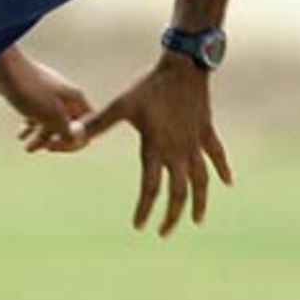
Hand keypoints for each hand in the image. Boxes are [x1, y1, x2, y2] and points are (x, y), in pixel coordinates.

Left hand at [0, 47, 92, 152]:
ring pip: (49, 120)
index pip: (87, 125)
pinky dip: (31, 125)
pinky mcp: (31, 93)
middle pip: (67, 124)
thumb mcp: (51, 116)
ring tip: (27, 147)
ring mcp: (47, 93)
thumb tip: (78, 142)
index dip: (74, 140)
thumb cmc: (29, 90)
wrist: (2, 67)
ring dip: (40, 136)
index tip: (55, 145)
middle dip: (55, 140)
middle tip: (42, 148)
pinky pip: (36, 113)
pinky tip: (21, 134)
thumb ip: (67, 131)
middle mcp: (64, 95)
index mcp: (74, 98)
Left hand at [83, 52, 232, 235]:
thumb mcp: (120, 105)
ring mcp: (195, 142)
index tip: (139, 226)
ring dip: (199, 201)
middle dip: (171, 215)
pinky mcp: (206, 131)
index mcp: (156, 148)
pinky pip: (217, 155)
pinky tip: (227, 183)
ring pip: (202, 180)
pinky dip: (222, 169)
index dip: (145, 208)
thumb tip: (71, 134)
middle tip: (164, 233)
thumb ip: (97, 123)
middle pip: (179, 192)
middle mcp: (178, 151)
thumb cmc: (148, 86)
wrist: (182, 67)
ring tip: (196, 220)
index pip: (150, 187)